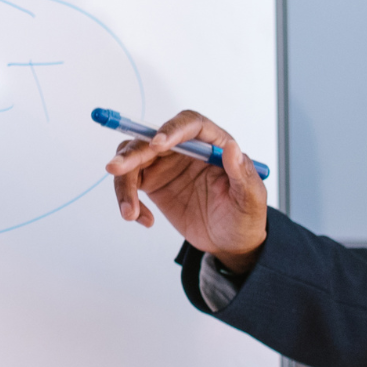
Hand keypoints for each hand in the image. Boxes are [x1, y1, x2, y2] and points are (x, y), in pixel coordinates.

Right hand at [104, 110, 267, 271]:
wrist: (229, 242)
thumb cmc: (244, 217)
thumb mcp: (251, 199)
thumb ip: (242, 173)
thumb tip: (232, 147)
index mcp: (213, 144)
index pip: (191, 124)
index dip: (173, 129)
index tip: (158, 144)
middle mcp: (186, 149)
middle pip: (152, 139)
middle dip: (132, 153)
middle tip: (115, 170)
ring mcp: (167, 164)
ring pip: (133, 158)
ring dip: (123, 182)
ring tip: (130, 212)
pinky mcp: (153, 183)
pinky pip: (129, 182)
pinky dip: (127, 200)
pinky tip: (142, 220)